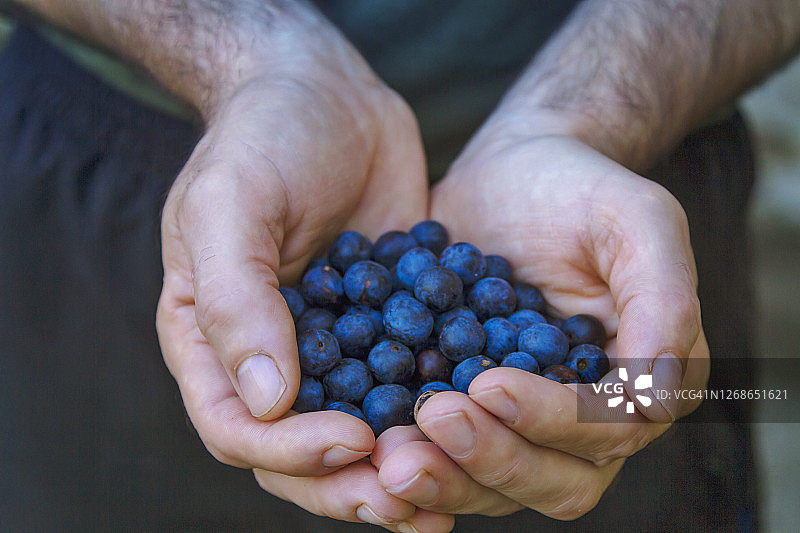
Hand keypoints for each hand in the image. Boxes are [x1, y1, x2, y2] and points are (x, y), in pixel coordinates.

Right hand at [155, 15, 452, 530]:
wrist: (327, 92)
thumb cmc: (262, 137)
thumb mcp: (230, 204)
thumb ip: (235, 300)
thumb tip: (266, 401)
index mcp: (213, 342)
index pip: (240, 429)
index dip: (291, 452)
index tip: (353, 442)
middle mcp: (271, 358)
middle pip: (301, 454)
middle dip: (352, 483)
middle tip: (411, 498)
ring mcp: (333, 348)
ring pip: (361, 431)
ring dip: (403, 464)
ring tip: (454, 483)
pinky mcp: (389, 327)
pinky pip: (410, 382)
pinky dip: (441, 412)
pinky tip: (484, 426)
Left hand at [377, 133, 708, 519]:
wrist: (510, 176)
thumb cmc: (580, 189)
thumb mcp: (636, 219)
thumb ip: (664, 298)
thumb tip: (657, 396)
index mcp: (640, 384)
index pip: (606, 430)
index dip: (552, 420)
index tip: (489, 384)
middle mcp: (588, 421)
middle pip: (555, 479)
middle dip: (492, 460)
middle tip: (431, 422)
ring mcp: (525, 424)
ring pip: (497, 483)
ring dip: (447, 475)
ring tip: (391, 454)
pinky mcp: (471, 413)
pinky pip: (447, 455)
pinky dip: (415, 457)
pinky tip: (371, 446)